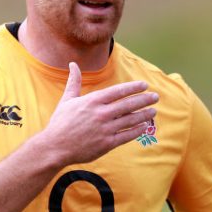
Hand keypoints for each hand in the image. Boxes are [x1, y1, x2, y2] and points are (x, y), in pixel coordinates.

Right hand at [43, 62, 157, 164]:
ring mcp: (105, 129)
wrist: (55, 147)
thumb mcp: (67, 100)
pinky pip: (126, 135)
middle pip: (128, 104)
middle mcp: (101, 114)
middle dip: (145, 100)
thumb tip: (72, 64)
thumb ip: (74, 82)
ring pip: (130, 120)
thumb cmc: (60, 123)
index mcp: (93, 101)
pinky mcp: (106, 144)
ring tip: (154, 111)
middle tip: (156, 97)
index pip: (118, 91)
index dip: (134, 87)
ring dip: (144, 115)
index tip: (144, 85)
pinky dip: (137, 130)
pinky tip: (144, 126)